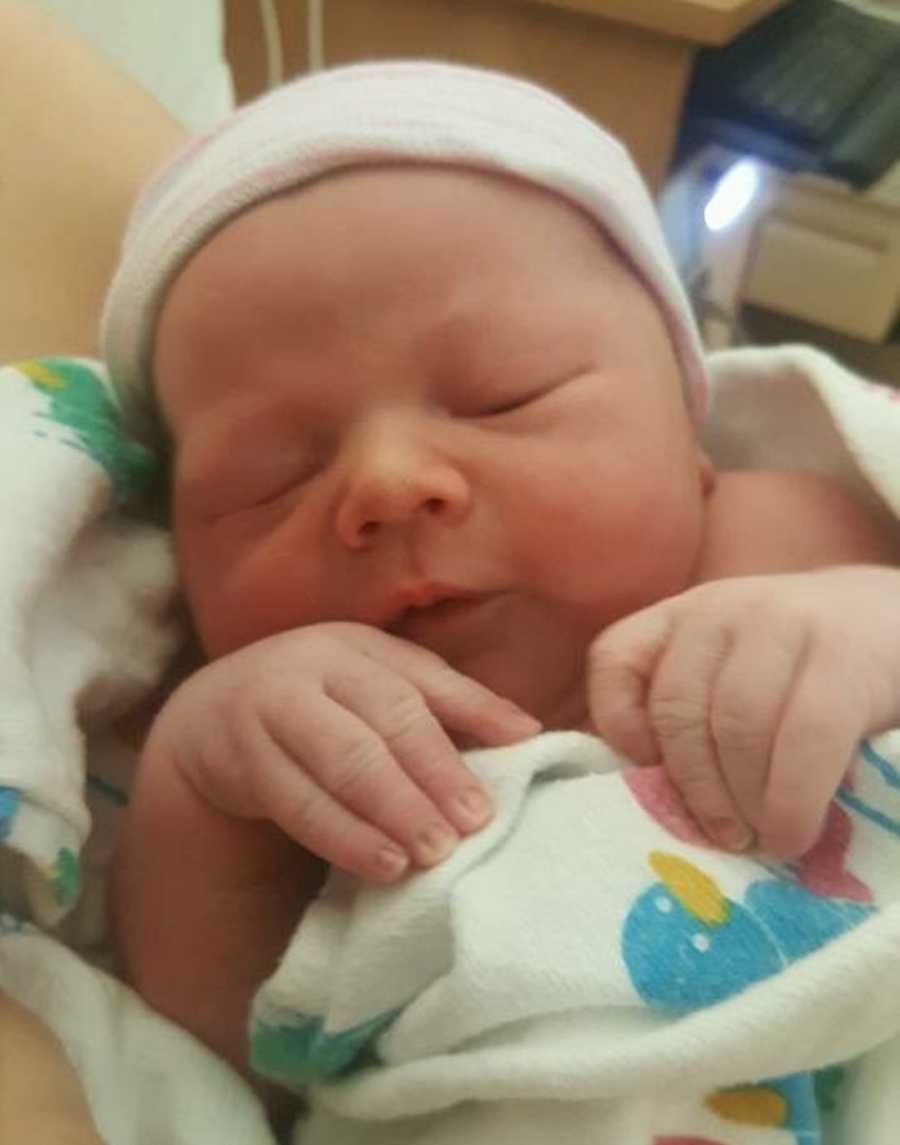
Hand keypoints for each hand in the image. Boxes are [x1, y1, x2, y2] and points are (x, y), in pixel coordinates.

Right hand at [148, 622, 540, 880]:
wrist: (217, 718)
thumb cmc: (326, 710)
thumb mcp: (378, 696)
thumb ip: (448, 710)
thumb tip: (529, 731)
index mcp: (361, 646)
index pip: (424, 677)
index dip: (475, 710)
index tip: (522, 749)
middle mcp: (316, 663)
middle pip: (385, 715)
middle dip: (434, 771)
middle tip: (474, 823)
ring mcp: (273, 704)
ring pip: (341, 758)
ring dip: (392, 808)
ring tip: (434, 852)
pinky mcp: (240, 755)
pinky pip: (297, 800)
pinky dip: (344, 835)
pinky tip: (383, 863)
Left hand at [588, 566, 899, 857]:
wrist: (895, 625)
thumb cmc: (799, 670)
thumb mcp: (729, 670)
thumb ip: (687, 710)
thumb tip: (641, 793)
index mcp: (682, 617)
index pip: (613, 658)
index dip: (615, 723)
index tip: (645, 772)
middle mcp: (720, 609)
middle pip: (678, 709)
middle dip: (695, 789)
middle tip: (723, 836)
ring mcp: (782, 623)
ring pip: (737, 727)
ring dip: (745, 802)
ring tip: (763, 838)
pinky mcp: (842, 655)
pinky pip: (803, 740)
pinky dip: (792, 802)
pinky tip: (794, 832)